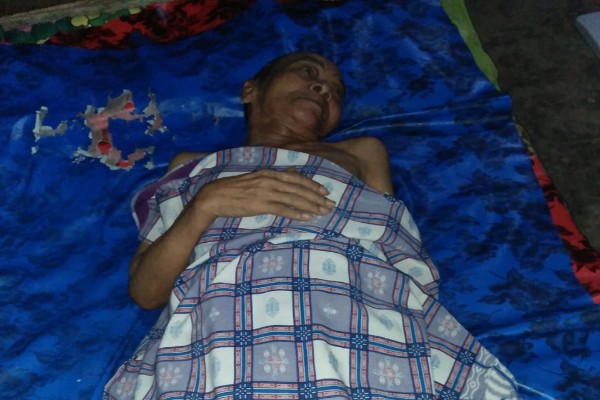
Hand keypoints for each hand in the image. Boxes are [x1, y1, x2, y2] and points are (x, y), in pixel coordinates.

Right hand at [193, 168, 334, 219]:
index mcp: (269, 173)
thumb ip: (275, 176)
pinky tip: (307, 217)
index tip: (325, 191)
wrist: (215, 197)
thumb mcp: (257, 178)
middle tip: (331, 204)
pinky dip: (297, 212)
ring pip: (294, 198)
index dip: (312, 184)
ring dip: (311, 205)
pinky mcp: (260, 204)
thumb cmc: (235, 190)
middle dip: (317, 197)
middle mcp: (270, 179)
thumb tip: (293, 172)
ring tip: (324, 211)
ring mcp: (265, 192)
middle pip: (299, 188)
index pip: (296, 178)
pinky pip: (283, 209)